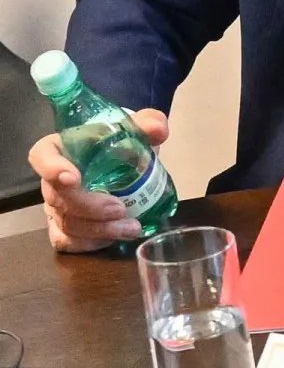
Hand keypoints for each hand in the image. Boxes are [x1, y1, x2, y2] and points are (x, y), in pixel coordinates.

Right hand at [30, 108, 169, 252]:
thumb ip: (147, 123)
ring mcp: (55, 206)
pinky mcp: (64, 227)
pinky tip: (112, 240)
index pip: (42, 155)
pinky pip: (66, 241)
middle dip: (90, 207)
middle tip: (121, 209)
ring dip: (98, 230)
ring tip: (131, 228)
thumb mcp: (135, 128)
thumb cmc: (120, 142)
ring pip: (65, 223)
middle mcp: (52, 179)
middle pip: (57, 198)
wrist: (123, 162)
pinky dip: (88, 244)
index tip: (73, 178)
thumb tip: (158, 130)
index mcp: (62, 148)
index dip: (51, 167)